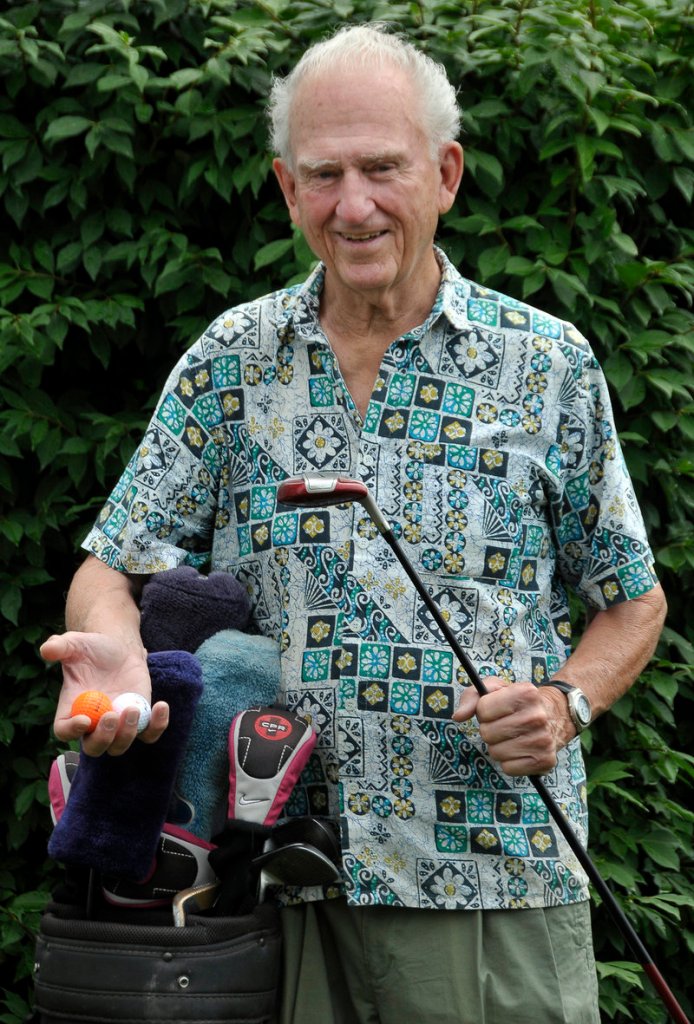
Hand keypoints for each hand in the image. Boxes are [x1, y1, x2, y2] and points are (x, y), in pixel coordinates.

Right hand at [40, 631, 168, 755]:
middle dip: (103, 738)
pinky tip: (161, 706)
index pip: (64, 731)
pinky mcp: (140, 719)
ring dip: (127, 734)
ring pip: (120, 746)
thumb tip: (47, 649)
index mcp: (71, 710)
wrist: (119, 648)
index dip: (71, 730)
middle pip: (94, 748)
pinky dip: (157, 726)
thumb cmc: (93, 648)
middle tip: (112, 716)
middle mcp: (93, 724)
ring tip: (133, 708)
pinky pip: (149, 734)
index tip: (84, 719)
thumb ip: (60, 646)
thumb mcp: (75, 643)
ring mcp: (118, 725)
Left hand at [452, 677, 567, 775]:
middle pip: (487, 733)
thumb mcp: (496, 689)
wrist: (555, 716)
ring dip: (499, 747)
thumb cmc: (518, 702)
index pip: (483, 710)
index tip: (496, 710)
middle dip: (490, 730)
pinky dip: (509, 762)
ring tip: (513, 737)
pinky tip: (520, 750)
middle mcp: (537, 716)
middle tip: (504, 725)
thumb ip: (472, 697)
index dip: (484, 711)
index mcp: (525, 693)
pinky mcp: (545, 761)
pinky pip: (508, 768)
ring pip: (495, 753)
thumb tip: (458, 716)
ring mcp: (543, 740)